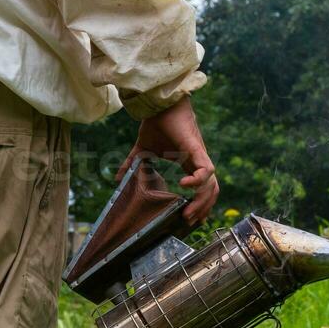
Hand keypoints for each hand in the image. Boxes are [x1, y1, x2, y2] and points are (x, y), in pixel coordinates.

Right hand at [116, 96, 217, 224]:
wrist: (159, 105)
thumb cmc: (156, 123)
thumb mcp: (142, 150)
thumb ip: (132, 165)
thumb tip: (116, 179)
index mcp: (189, 164)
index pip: (202, 189)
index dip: (199, 205)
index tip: (188, 219)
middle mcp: (197, 163)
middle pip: (211, 191)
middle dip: (203, 209)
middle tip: (189, 223)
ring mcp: (199, 157)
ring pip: (211, 185)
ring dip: (202, 202)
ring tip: (187, 213)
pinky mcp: (197, 149)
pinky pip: (207, 170)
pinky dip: (198, 181)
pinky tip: (184, 185)